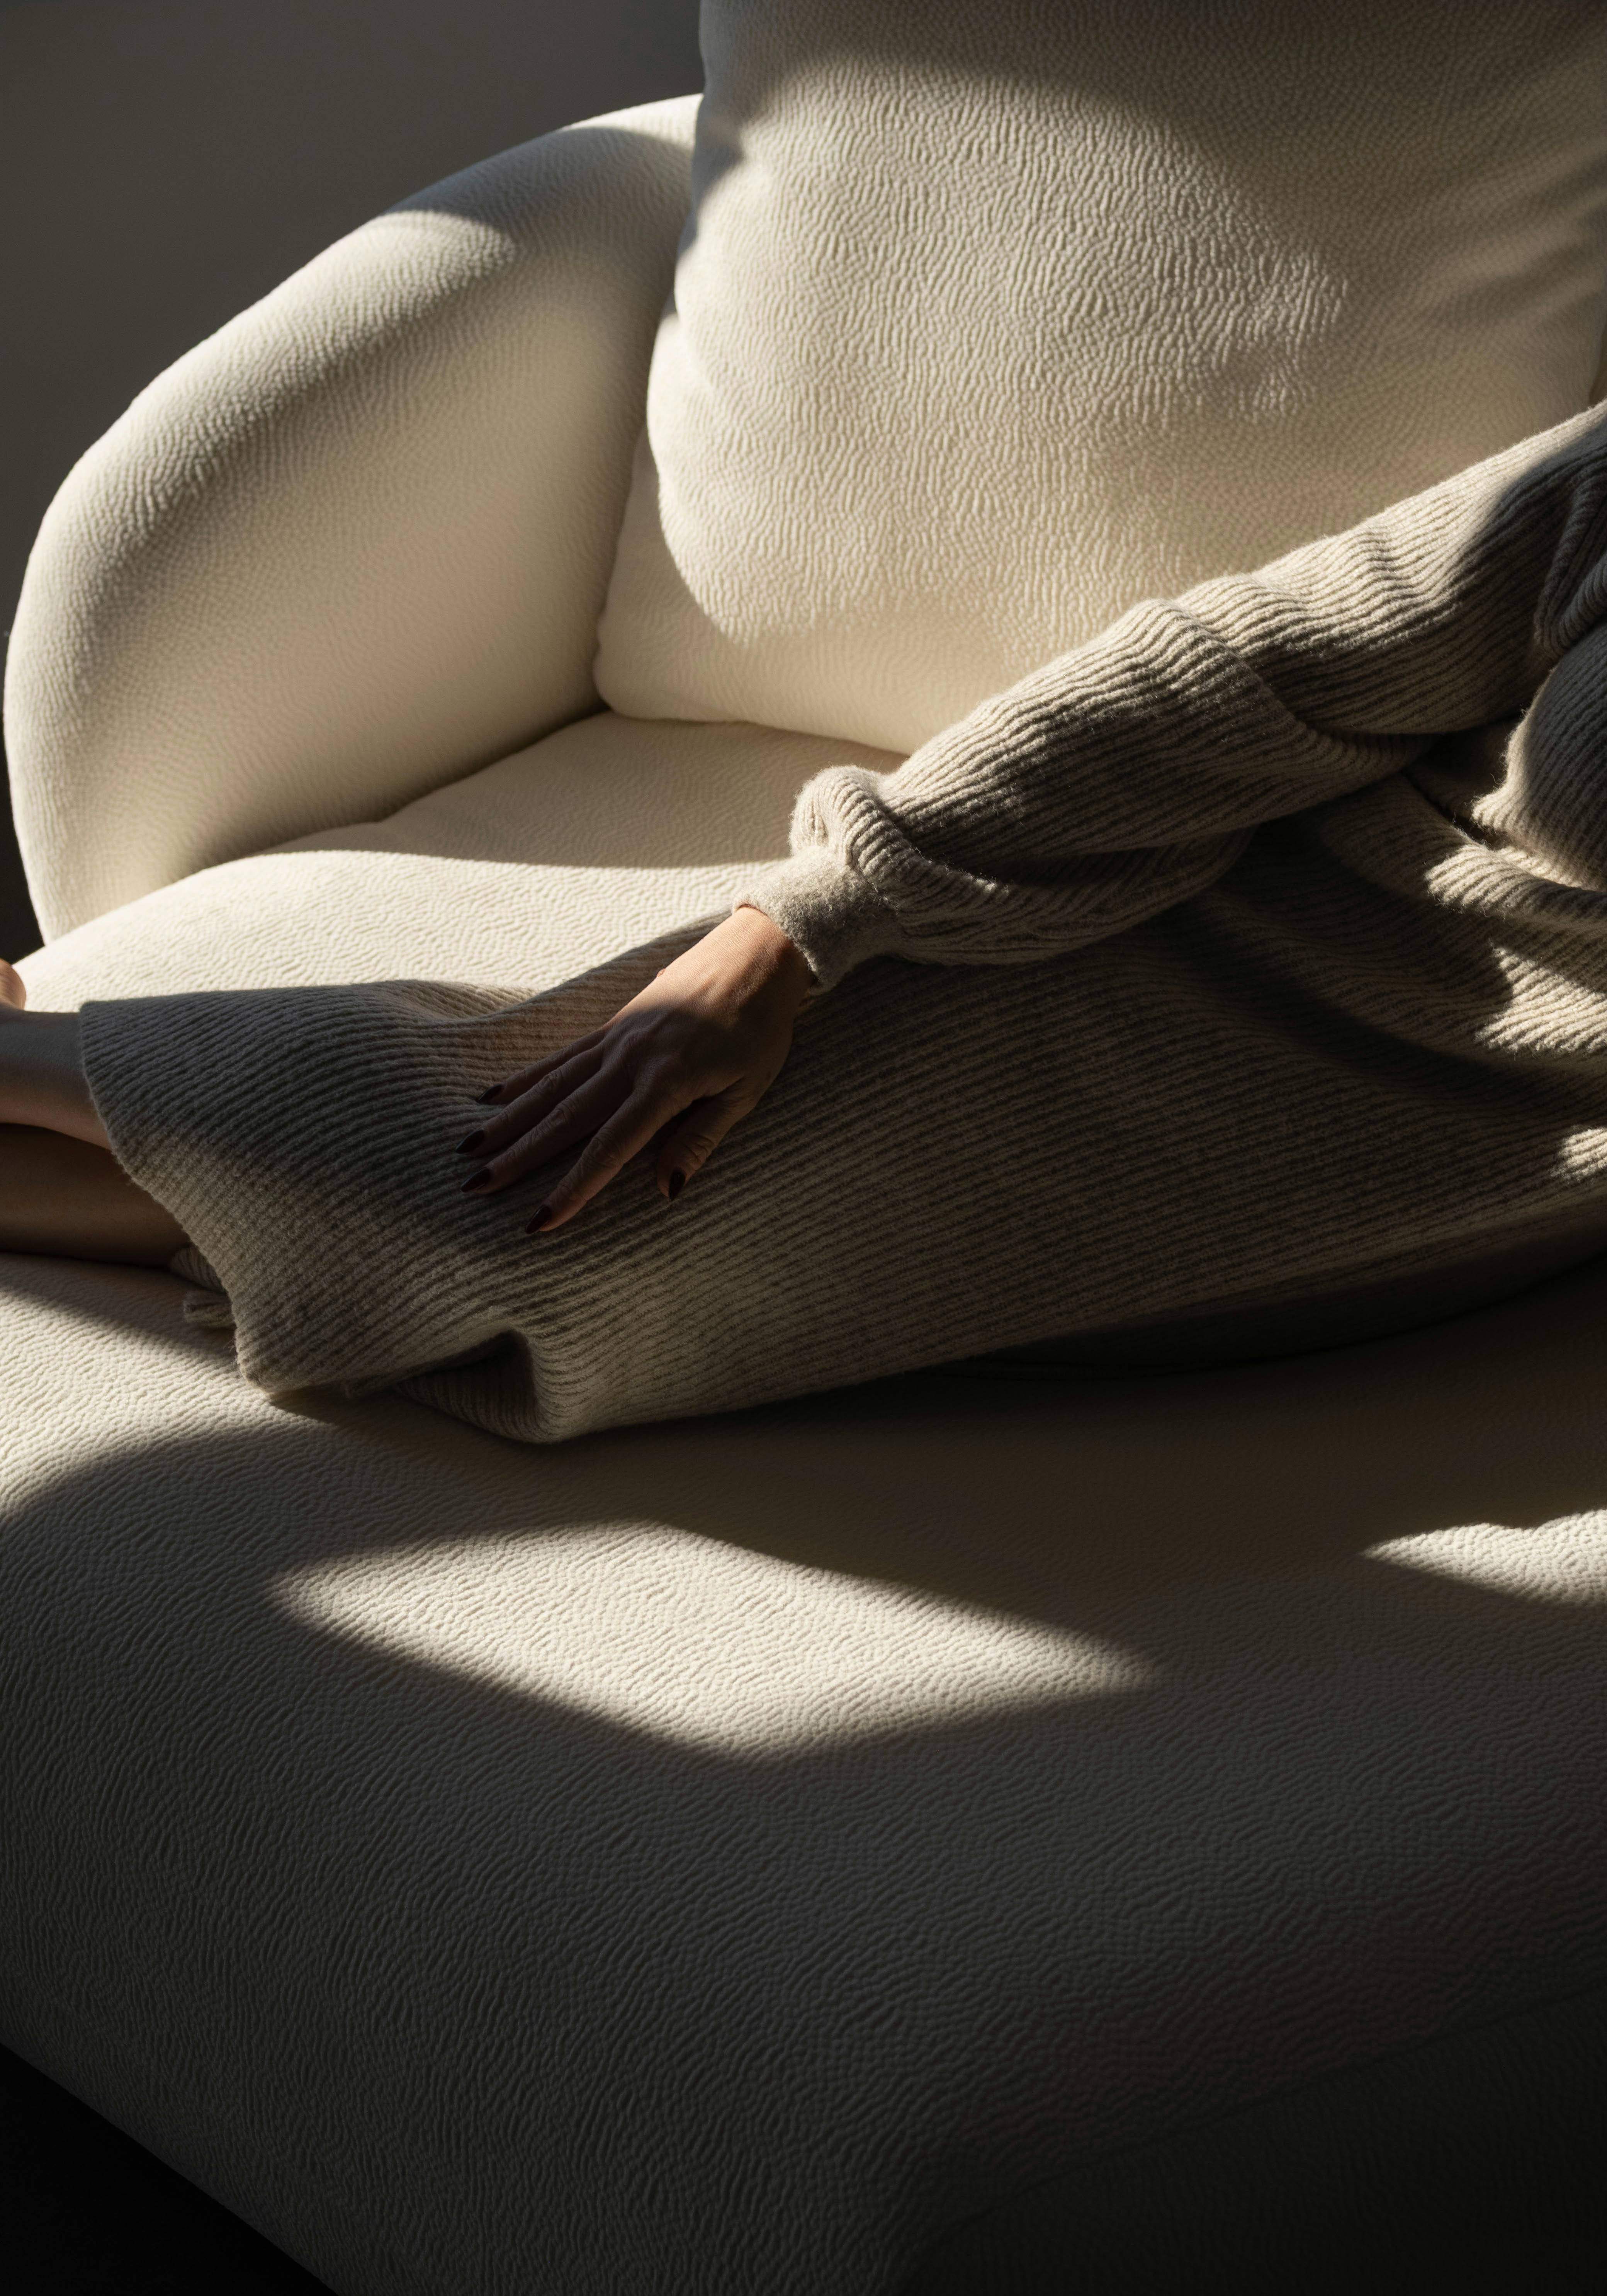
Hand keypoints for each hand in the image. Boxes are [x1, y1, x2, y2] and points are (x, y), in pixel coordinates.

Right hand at [456, 907, 812, 1232]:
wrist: (758, 955)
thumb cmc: (761, 1030)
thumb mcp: (746, 1091)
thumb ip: (701, 1139)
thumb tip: (666, 1191)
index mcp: (665, 1083)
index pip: (608, 1148)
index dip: (572, 1189)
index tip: (538, 1221)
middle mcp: (629, 1061)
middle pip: (564, 1118)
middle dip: (517, 1158)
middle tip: (473, 1188)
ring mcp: (615, 1040)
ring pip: (551, 1087)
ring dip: (508, 1120)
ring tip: (468, 1149)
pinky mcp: (612, 1025)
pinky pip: (560, 1057)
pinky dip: (524, 1077)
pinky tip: (490, 1095)